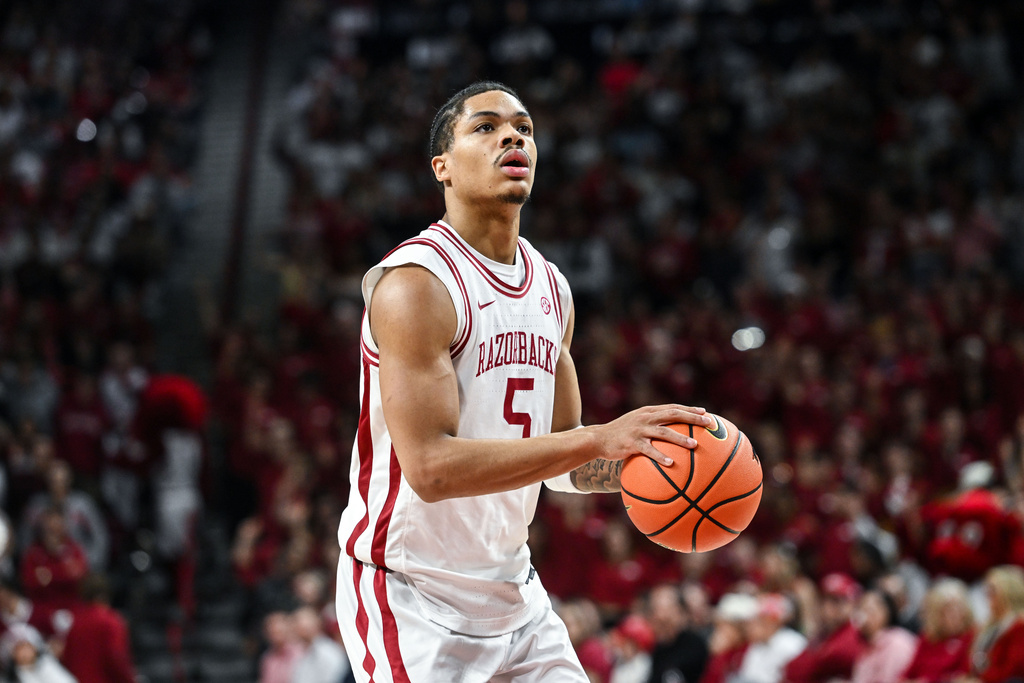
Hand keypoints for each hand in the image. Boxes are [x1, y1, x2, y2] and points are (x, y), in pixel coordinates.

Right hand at [592, 404, 711, 466]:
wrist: (598, 439)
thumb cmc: (621, 434)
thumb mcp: (636, 424)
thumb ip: (652, 425)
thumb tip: (672, 435)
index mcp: (648, 412)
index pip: (672, 408)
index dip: (689, 409)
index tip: (706, 413)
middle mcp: (645, 417)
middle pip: (673, 415)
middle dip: (692, 418)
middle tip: (708, 423)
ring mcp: (638, 429)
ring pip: (663, 432)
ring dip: (680, 439)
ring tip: (694, 445)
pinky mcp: (631, 442)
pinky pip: (649, 450)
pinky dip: (660, 456)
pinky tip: (671, 464)